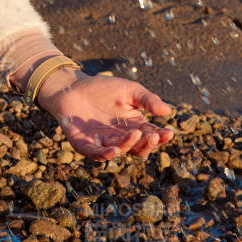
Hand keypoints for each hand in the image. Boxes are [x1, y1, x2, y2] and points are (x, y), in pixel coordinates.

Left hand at [36, 68, 174, 160]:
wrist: (73, 87)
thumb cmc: (104, 89)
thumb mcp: (130, 90)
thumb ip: (148, 100)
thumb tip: (168, 111)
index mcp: (134, 127)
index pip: (151, 136)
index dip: (160, 137)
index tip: (168, 132)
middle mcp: (121, 138)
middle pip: (137, 148)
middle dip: (147, 144)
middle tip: (152, 135)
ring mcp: (103, 143)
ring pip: (119, 150)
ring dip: (128, 145)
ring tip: (135, 135)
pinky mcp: (85, 144)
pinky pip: (95, 153)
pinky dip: (104, 154)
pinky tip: (114, 150)